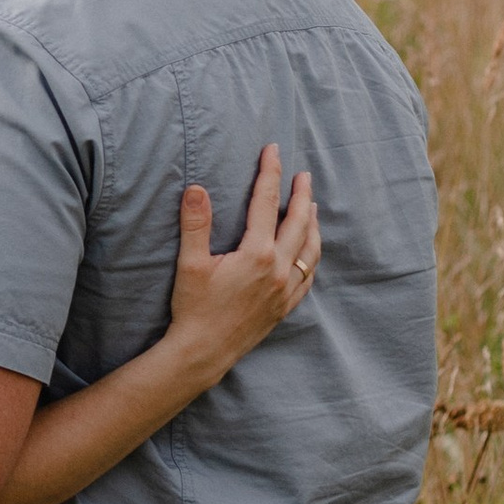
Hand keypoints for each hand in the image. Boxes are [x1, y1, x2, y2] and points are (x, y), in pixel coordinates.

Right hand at [167, 143, 319, 387]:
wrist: (203, 352)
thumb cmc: (194, 308)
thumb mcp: (190, 263)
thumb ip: (195, 223)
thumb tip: (197, 188)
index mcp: (257, 254)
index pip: (266, 203)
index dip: (270, 173)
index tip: (274, 150)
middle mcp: (278, 269)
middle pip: (299, 222)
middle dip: (302, 194)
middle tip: (304, 174)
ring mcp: (286, 290)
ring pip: (310, 249)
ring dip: (313, 224)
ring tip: (312, 206)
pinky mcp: (285, 306)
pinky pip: (309, 275)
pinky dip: (312, 255)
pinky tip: (309, 250)